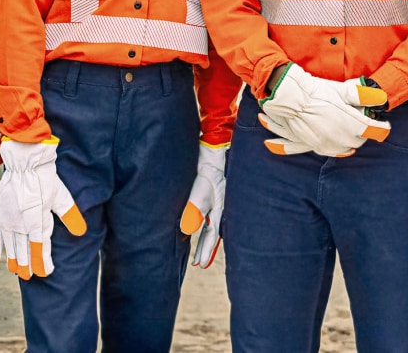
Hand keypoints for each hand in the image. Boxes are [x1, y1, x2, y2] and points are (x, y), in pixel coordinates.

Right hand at [0, 138, 86, 279]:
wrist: (25, 162)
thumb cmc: (46, 178)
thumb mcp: (62, 197)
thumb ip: (70, 216)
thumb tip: (81, 232)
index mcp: (37, 220)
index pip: (39, 248)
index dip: (42, 262)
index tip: (46, 272)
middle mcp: (21, 223)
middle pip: (23, 251)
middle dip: (27, 265)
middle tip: (30, 276)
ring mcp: (8, 219)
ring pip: (10, 246)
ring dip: (13, 260)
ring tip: (16, 271)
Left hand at [180, 144, 226, 267]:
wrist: (215, 142)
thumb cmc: (209, 164)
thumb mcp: (201, 186)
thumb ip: (195, 207)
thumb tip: (187, 231)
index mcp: (220, 207)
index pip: (212, 235)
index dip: (206, 251)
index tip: (199, 265)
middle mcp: (220, 204)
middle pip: (214, 232)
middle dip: (206, 248)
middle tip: (199, 263)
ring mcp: (217, 197)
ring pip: (213, 222)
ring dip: (206, 237)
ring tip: (199, 247)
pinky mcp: (212, 189)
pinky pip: (210, 211)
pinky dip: (205, 221)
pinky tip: (201, 223)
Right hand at [259, 64, 389, 156]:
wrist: (292, 99)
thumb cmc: (318, 92)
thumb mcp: (342, 91)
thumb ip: (363, 96)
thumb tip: (381, 98)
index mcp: (353, 125)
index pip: (376, 131)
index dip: (381, 127)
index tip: (383, 124)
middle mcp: (343, 138)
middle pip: (361, 139)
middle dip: (364, 131)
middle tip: (361, 120)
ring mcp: (330, 145)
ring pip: (349, 146)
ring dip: (351, 138)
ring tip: (348, 127)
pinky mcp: (318, 147)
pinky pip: (335, 151)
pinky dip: (340, 146)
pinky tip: (339, 139)